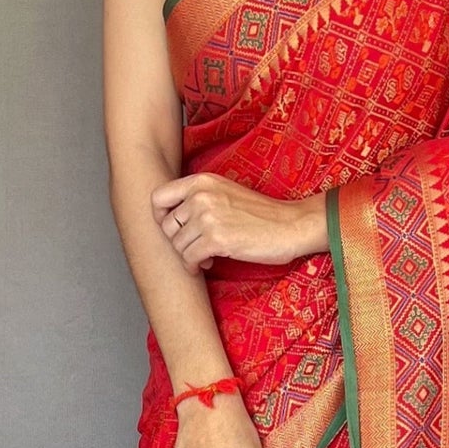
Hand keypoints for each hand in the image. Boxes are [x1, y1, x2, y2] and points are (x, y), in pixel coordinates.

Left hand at [151, 174, 325, 271]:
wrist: (290, 225)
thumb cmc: (261, 213)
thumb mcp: (225, 192)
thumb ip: (198, 197)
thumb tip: (169, 218)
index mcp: (201, 180)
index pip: (158, 197)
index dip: (159, 217)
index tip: (172, 229)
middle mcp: (201, 195)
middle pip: (166, 226)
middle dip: (178, 242)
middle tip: (195, 247)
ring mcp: (208, 216)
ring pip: (177, 246)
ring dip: (189, 256)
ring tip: (205, 256)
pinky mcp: (216, 239)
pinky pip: (189, 259)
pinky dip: (195, 266)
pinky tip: (208, 264)